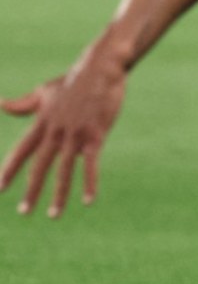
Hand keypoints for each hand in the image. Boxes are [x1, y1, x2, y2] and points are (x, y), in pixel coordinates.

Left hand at [0, 57, 126, 217]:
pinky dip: (89, 183)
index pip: (21, 151)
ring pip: (64, 170)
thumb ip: (24, 103)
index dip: (10, 170)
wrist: (101, 68)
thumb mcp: (45, 91)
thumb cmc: (74, 80)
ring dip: (58, 194)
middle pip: (40, 166)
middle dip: (31, 190)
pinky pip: (91, 165)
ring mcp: (75, 134)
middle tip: (23, 212)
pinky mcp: (95, 134)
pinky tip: (88, 200)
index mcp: (42, 122)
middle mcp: (55, 131)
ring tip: (53, 215)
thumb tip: (1, 105)